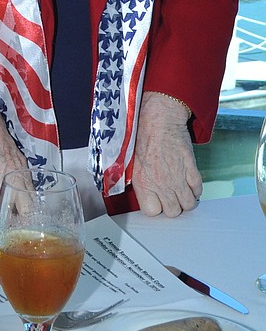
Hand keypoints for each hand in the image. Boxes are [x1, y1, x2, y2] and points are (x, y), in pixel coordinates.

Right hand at [0, 83, 27, 242]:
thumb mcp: (10, 155)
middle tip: (4, 246)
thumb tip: (9, 191)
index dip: (26, 222)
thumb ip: (12, 174)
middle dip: (10, 231)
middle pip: (16, 210)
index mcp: (21, 173)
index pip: (30, 203)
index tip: (22, 237)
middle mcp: (12, 175)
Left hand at [132, 91, 201, 216]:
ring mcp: (177, 177)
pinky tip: (189, 182)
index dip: (156, 207)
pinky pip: (198, 190)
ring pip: (188, 205)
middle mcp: (160, 183)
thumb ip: (139, 181)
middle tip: (171, 196)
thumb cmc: (144, 136)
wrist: (160, 118)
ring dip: (186, 200)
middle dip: (173, 206)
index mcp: (142, 182)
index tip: (157, 201)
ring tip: (181, 191)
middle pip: (173, 212)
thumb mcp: (133, 161)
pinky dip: (195, 189)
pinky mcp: (191, 168)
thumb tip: (144, 195)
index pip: (152, 212)